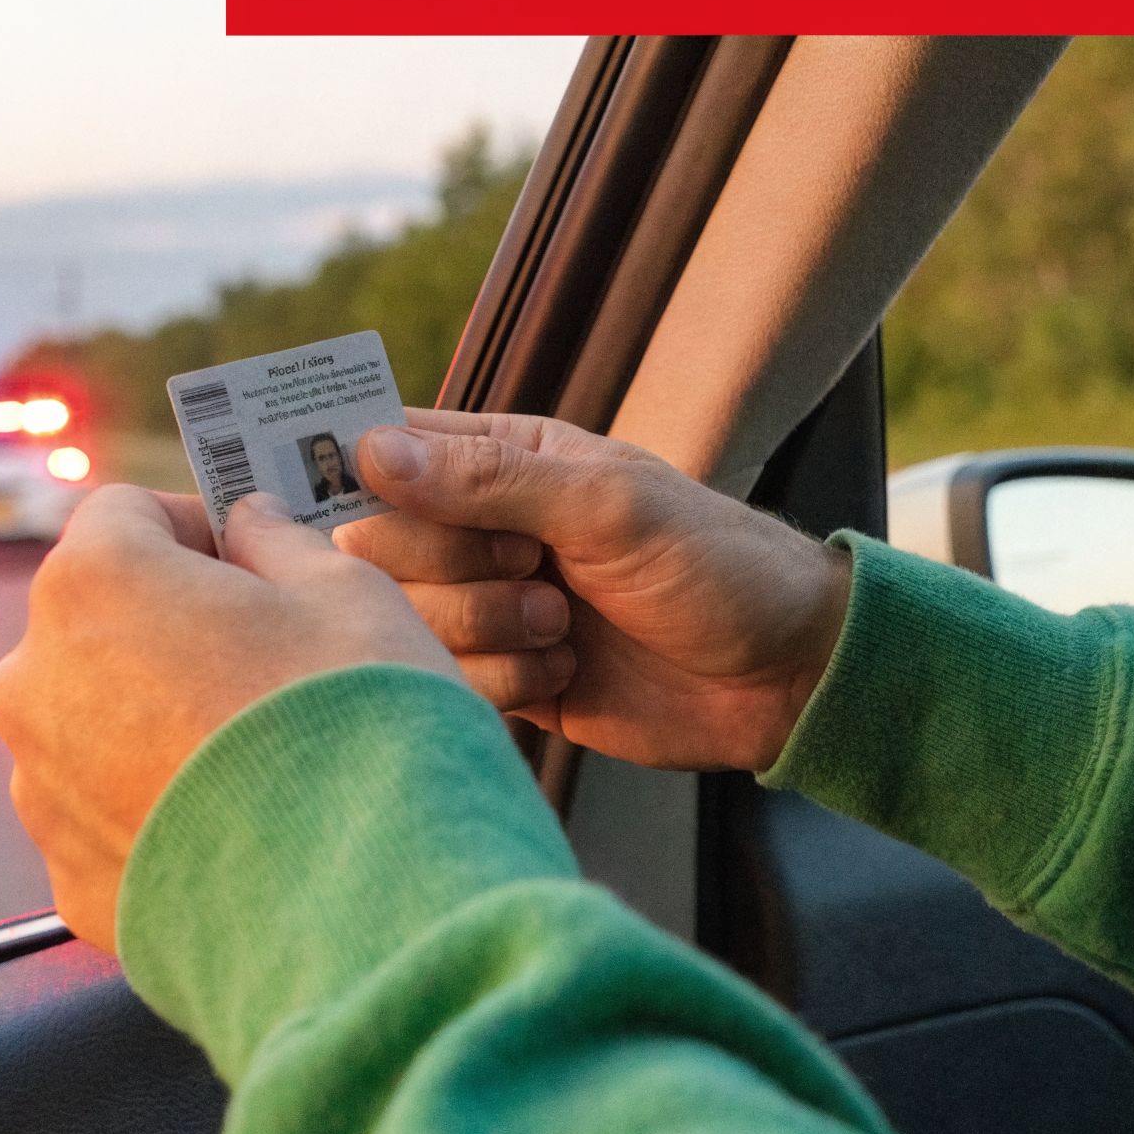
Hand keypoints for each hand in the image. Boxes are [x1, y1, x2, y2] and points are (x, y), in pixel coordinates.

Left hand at [0, 487, 457, 950]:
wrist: (373, 911)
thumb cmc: (363, 726)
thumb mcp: (348, 592)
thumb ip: (278, 541)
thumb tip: (249, 527)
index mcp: (92, 582)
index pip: (123, 514)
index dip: (193, 527)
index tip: (250, 561)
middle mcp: (35, 680)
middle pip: (96, 622)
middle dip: (168, 628)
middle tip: (264, 663)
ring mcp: (42, 790)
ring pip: (94, 723)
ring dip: (155, 722)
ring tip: (258, 759)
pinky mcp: (71, 881)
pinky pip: (109, 820)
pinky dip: (159, 813)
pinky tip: (242, 828)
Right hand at [335, 410, 850, 772]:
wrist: (785, 677)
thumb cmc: (716, 564)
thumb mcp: (608, 506)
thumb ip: (488, 480)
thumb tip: (369, 451)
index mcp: (503, 459)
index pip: (384, 449)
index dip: (354, 474)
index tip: (347, 503)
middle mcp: (482, 528)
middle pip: (380, 546)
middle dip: (448, 565)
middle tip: (529, 566)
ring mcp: (489, 605)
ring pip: (409, 621)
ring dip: (486, 628)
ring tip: (562, 624)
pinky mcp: (504, 679)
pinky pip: (450, 683)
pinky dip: (504, 683)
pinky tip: (564, 671)